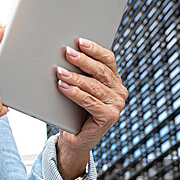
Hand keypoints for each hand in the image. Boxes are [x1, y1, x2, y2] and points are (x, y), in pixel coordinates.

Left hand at [55, 38, 127, 179]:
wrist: (75, 138)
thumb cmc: (74, 110)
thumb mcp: (80, 87)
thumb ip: (81, 73)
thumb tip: (66, 51)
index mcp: (115, 80)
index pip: (108, 59)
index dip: (95, 49)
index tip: (80, 41)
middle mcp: (119, 91)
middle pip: (100, 71)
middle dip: (82, 60)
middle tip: (67, 52)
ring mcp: (116, 105)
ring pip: (93, 86)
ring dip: (75, 77)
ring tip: (60, 71)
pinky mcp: (109, 117)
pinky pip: (89, 101)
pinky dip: (75, 93)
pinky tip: (63, 86)